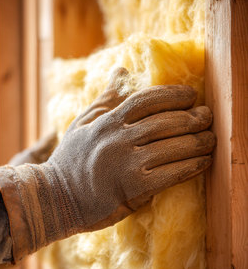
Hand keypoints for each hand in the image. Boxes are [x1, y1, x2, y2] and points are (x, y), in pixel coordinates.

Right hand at [0, 68, 214, 253]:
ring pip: (172, 147)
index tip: (191, 96)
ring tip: (211, 139)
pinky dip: (191, 166)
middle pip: (165, 123)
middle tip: (208, 117)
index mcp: (107, 121)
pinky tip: (203, 162)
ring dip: (198, 142)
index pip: (147, 100)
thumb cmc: (71, 161)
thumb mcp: (82, 124)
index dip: (173, 95)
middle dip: (192, 118)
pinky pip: (170, 174)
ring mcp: (126, 164)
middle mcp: (118, 139)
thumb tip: (121, 69)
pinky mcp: (133, 189)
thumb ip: (106, 98)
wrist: (56, 199)